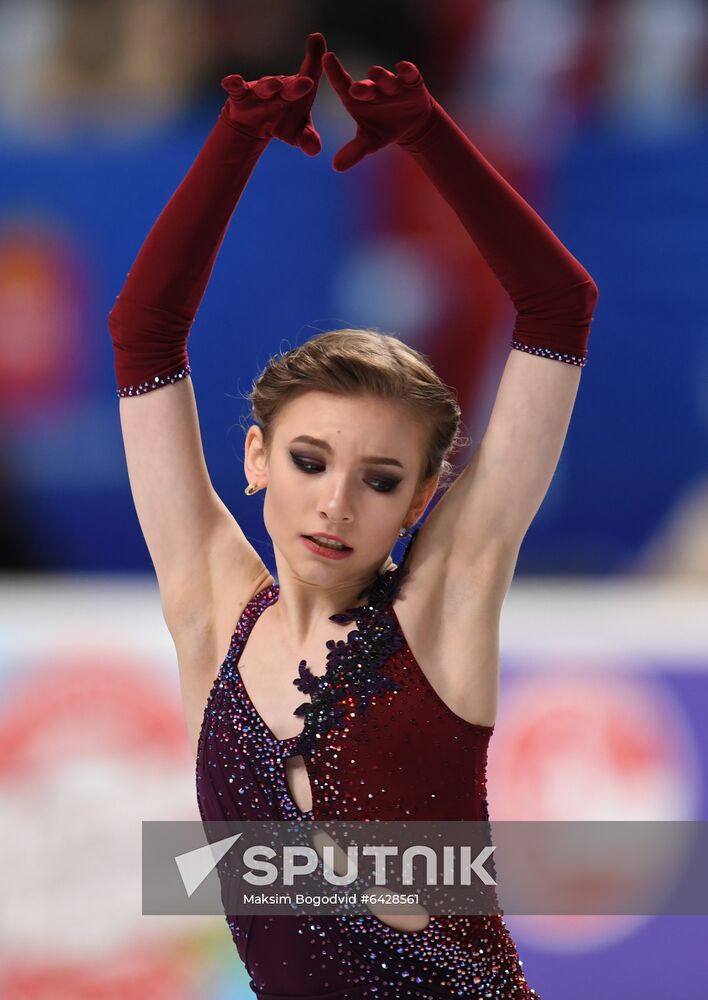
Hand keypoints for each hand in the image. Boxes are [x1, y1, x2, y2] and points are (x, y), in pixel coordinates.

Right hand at [220, 32, 325, 154]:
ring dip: (270, 85)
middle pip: (290, 85)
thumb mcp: (297, 134)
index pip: (309, 72)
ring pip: (265, 86)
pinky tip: (231, 81)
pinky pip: (235, 88)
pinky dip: (233, 83)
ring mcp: (259, 90)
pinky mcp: (240, 96)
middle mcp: (280, 87)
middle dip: (298, 85)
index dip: (315, 57)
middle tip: (308, 83)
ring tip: (277, 85)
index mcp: (298, 92)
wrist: (253, 126)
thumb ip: (308, 139)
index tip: (317, 39)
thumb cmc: (281, 122)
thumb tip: (314, 149)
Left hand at [323, 53, 434, 170]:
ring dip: (382, 77)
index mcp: (357, 99)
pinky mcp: (411, 82)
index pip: (343, 85)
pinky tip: (403, 68)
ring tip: (376, 74)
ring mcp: (392, 83)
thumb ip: (355, 151)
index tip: (326, 59)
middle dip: (362, 88)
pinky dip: (407, 70)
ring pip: (385, 79)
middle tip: (355, 90)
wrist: (411, 123)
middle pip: (365, 87)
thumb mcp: (370, 141)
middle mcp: (372, 88)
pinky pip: (409, 74)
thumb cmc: (383, 128)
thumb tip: (336, 167)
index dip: (335, 73)